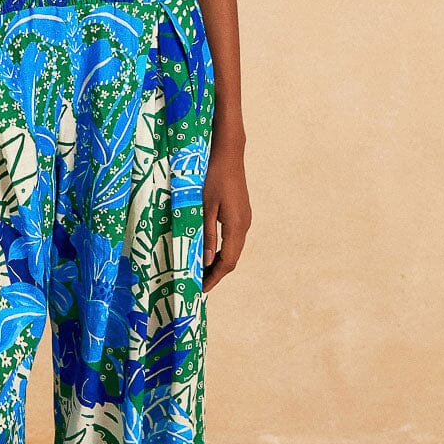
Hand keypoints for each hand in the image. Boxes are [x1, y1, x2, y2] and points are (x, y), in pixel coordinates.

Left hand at [201, 136, 250, 294]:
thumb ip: (206, 235)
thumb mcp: (204, 207)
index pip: (227, 262)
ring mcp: (245, 218)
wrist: (228, 153)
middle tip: (198, 283)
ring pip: (233, 249)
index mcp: (236, 227)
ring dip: (219, 261)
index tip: (201, 290)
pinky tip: (209, 249)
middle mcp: (245, 225)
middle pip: (232, 258)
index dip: (214, 278)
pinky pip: (233, 238)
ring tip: (201, 270)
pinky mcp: (241, 212)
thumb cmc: (212, 177)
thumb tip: (206, 261)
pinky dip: (222, 249)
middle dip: (216, 273)